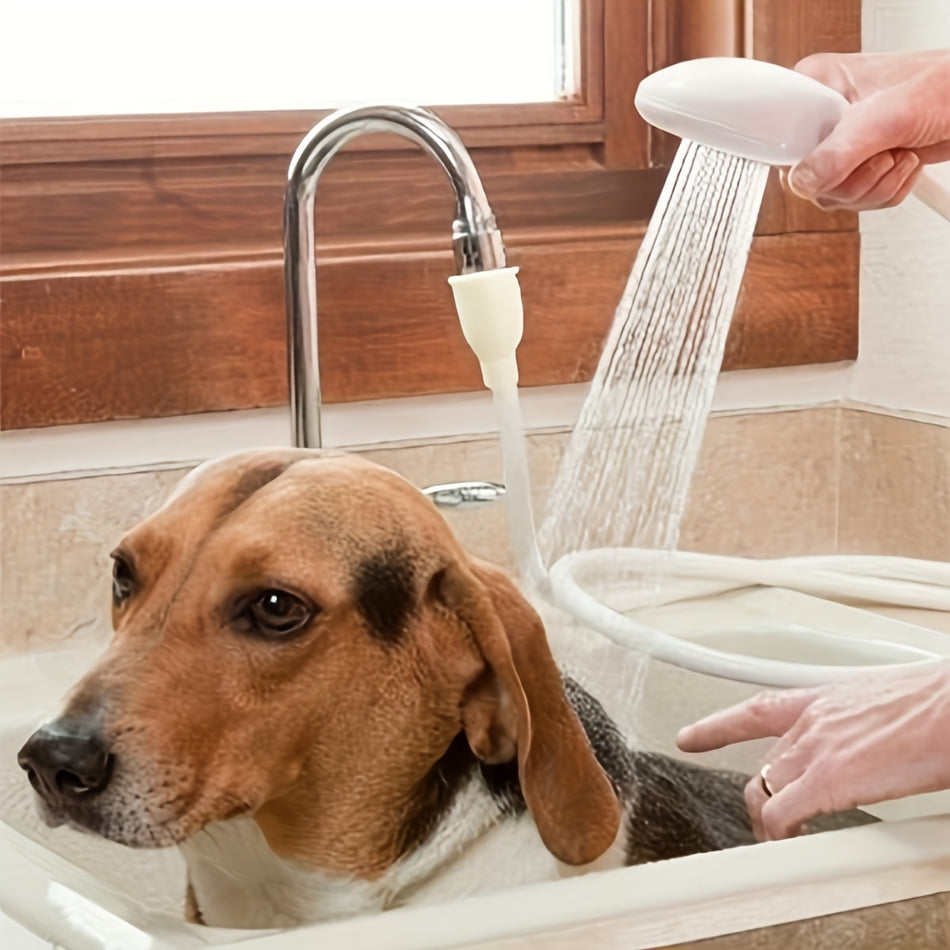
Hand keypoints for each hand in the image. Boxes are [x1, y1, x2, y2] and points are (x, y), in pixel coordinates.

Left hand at [677, 663, 949, 839]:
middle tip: (767, 822)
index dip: (718, 726)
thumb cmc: (937, 706)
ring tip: (776, 841)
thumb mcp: (885, 708)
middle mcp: (812, 721)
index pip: (756, 710)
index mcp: (825, 699)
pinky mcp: (829, 780)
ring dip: (766, 820)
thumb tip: (878, 746)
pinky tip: (785, 847)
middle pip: (764, 765)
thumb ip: (863, 729)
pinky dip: (779, 836)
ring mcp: (816, 750)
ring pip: (765, 790)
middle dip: (761, 796)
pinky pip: (783, 815)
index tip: (691, 736)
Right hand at [787, 50, 949, 210]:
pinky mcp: (858, 167)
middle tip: (875, 152)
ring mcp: (839, 146)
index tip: (825, 159)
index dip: (795, 157)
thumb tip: (802, 183)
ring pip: (830, 195)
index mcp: (815, 89)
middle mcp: (822, 120)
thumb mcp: (883, 118)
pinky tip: (899, 162)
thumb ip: (836, 155)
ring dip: (873, 186)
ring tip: (895, 153)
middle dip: (848, 179)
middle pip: (804, 177)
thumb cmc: (942, 86)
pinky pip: (854, 201)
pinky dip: (884, 191)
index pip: (776, 136)